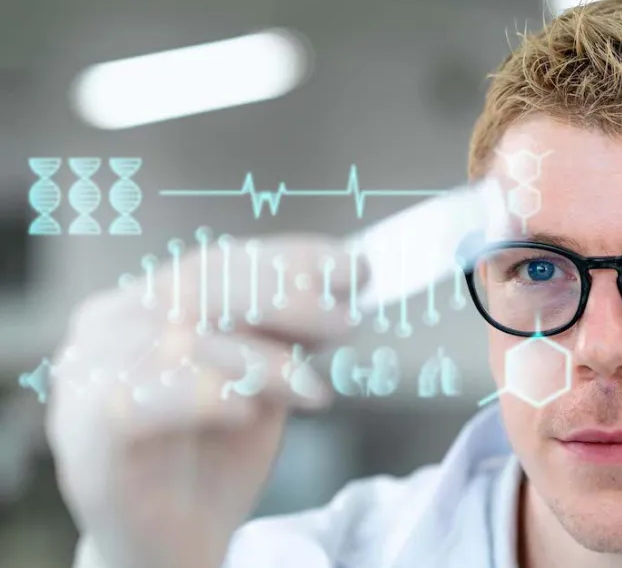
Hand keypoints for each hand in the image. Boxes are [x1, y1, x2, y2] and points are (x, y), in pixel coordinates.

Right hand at [47, 234, 362, 567]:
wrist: (172, 543)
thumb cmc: (215, 456)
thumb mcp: (265, 381)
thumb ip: (290, 332)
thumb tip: (349, 279)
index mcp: (148, 300)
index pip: (221, 263)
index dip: (290, 261)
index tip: (356, 267)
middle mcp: (109, 324)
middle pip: (201, 289)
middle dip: (285, 301)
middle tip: (346, 323)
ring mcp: (88, 374)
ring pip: (180, 340)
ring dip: (259, 362)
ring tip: (313, 391)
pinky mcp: (85, 431)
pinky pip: (143, 400)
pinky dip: (202, 397)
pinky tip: (245, 411)